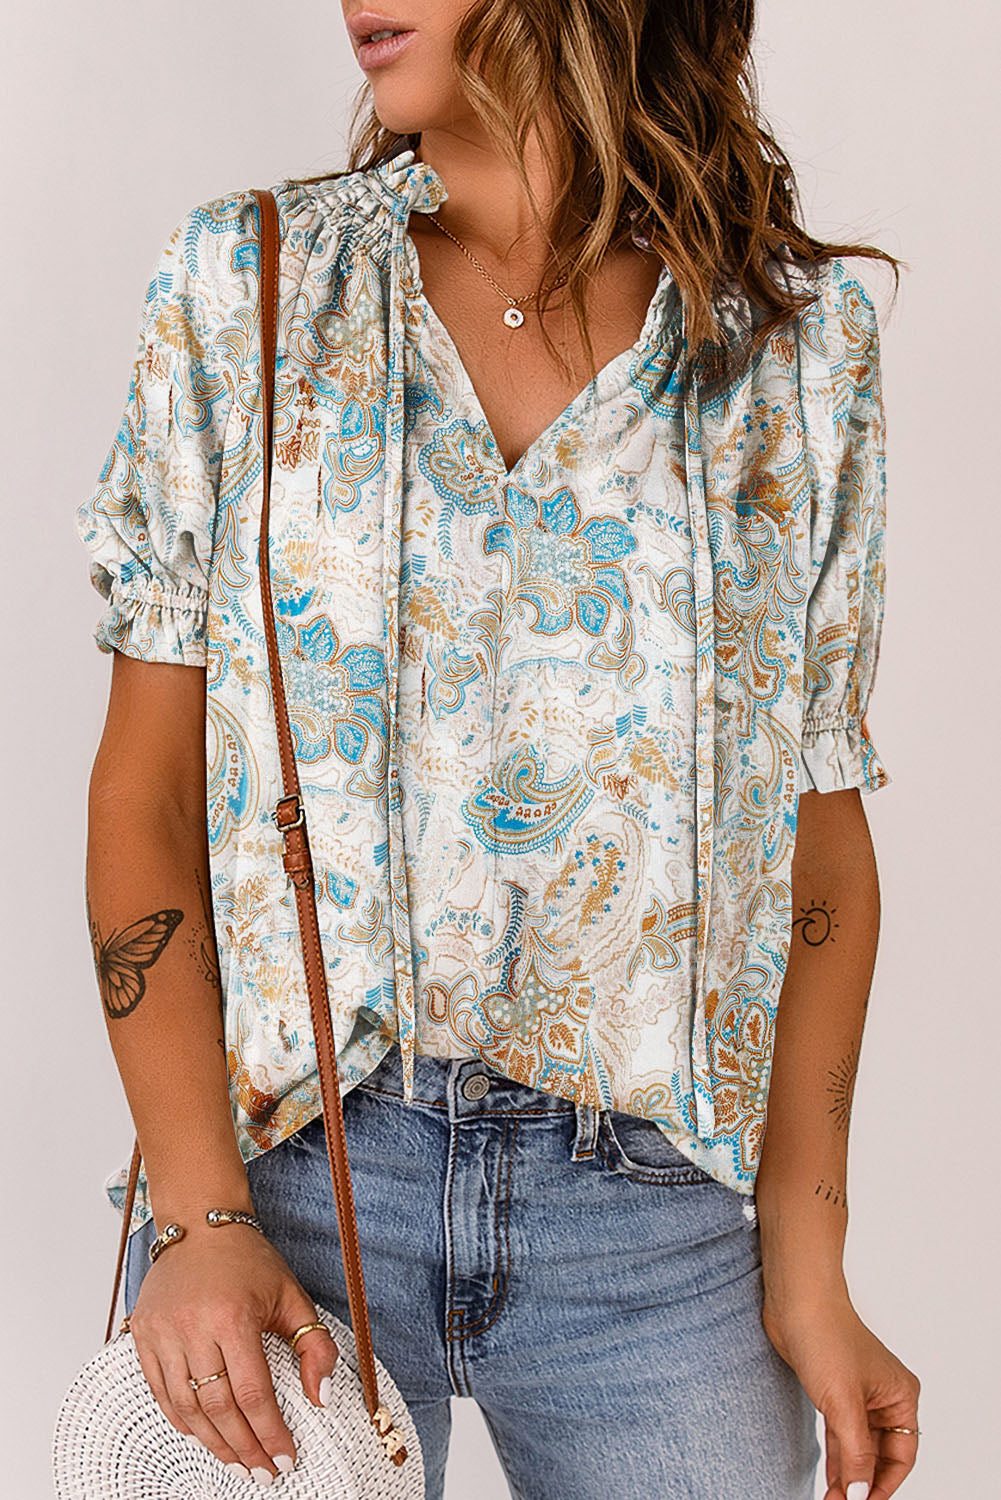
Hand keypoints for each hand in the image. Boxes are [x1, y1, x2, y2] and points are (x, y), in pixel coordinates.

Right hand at [127, 1221, 338, 1482]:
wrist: (199, 1224)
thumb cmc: (248, 1259)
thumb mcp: (292, 1295)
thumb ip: (314, 1346)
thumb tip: (322, 1397)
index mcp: (233, 1316)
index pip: (253, 1393)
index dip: (270, 1433)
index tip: (285, 1458)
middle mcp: (193, 1326)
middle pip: (218, 1408)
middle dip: (244, 1448)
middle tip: (262, 1472)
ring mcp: (162, 1332)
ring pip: (185, 1407)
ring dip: (213, 1442)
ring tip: (237, 1461)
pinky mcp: (142, 1333)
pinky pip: (160, 1391)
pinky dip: (181, 1419)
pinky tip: (202, 1435)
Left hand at [762, 1284, 920, 1499]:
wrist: (795, 1301)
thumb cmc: (826, 1338)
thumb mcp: (844, 1403)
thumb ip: (856, 1453)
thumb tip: (861, 1495)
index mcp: (901, 1396)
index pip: (902, 1456)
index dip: (884, 1485)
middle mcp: (885, 1396)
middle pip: (881, 1454)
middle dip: (864, 1482)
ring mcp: (859, 1394)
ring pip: (860, 1446)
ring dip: (849, 1473)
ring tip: (834, 1499)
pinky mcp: (834, 1391)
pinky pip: (842, 1433)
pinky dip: (838, 1456)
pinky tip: (832, 1479)